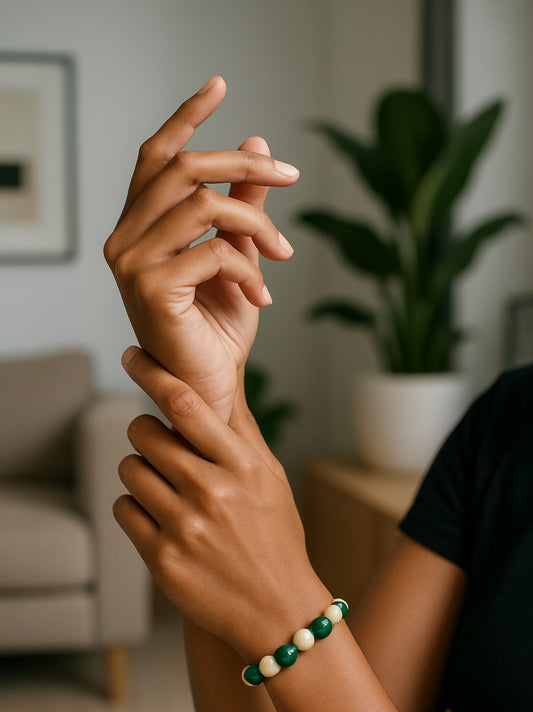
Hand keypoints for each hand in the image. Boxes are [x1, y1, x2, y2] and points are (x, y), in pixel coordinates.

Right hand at [104, 76, 298, 421]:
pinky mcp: (152, 288)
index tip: (220, 85)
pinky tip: (262, 294)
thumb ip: (243, 202)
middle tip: (289, 175)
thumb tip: (258, 141)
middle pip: (184, 168)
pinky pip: (214, 250)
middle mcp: (126, 239)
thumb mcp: (239, 254)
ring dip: (257, 225)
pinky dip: (249, 268)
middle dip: (245, 165)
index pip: (156, 156)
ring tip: (280, 254)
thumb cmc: (218, 327)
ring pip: (205, 204)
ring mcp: (133, 263)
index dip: (185, 116)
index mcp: (140, 226)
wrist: (211, 384)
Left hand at [113, 346, 328, 660]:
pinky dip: (133, 507)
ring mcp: (184, 526)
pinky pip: (123, 509)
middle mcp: (212, 491)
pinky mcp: (162, 559)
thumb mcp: (271, 477)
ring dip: (139, 471)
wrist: (277, 609)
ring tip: (162, 486)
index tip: (132, 355)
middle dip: (145, 431)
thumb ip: (241, 430)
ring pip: (130, 469)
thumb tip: (224, 378)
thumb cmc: (275, 536)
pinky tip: (157, 516)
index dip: (152, 372)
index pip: (185, 402)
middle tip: (157, 443)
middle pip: (145, 432)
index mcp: (242, 465)